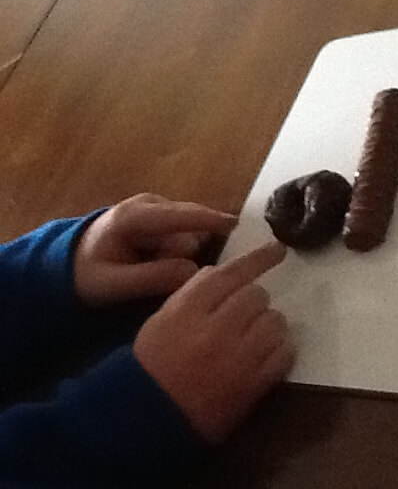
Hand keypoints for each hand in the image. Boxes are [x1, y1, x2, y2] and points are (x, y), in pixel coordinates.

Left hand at [74, 194, 237, 306]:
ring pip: (190, 231)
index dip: (209, 219)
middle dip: (186, 251)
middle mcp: (149, 204)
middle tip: (160, 275)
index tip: (236, 225)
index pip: (179, 215)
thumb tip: (193, 270)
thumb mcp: (112, 284)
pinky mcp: (165, 214)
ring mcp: (158, 206)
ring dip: (181, 253)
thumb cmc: (88, 274)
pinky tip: (160, 262)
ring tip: (153, 269)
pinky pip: (187, 232)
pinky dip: (181, 249)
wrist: (70, 262)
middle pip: (190, 225)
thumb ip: (151, 278)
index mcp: (133, 216)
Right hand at [133, 241, 293, 443]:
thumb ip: (194, 294)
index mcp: (186, 310)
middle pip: (256, 295)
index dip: (258, 259)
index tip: (277, 250)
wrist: (149, 421)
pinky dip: (280, 351)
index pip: (230, 273)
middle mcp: (215, 328)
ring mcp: (239, 357)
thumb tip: (227, 274)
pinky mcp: (255, 384)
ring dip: (269, 326)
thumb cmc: (152, 367)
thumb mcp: (162, 320)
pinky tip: (265, 358)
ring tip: (253, 340)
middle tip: (243, 318)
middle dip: (254, 302)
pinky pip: (285, 353)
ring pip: (275, 321)